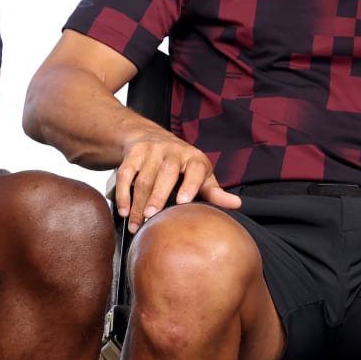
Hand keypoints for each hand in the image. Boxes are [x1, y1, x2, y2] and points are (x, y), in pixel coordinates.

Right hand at [115, 131, 239, 230]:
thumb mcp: (201, 175)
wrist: (151, 136)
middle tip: (152, 218)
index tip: (183, 202)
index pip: (195, 169)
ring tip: (136, 224)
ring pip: (143, 178)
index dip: (190, 185)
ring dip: (138, 203)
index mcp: (194, 158)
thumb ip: (215, 192)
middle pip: (165, 174)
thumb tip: (237, 205)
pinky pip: (125, 174)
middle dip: (157, 197)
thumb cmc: (182, 164)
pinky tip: (124, 210)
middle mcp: (173, 151)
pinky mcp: (133, 153)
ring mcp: (151, 151)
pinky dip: (123, 193)